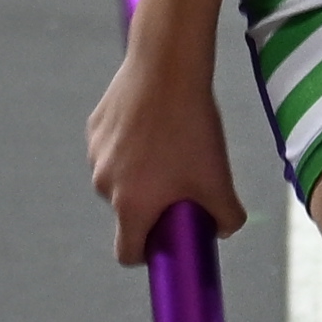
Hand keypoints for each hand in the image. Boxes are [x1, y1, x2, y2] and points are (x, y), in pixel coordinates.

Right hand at [88, 52, 246, 262]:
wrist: (166, 68)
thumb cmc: (192, 129)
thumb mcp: (219, 180)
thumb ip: (227, 218)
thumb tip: (224, 229)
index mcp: (131, 206)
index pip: (127, 253)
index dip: (147, 254)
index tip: (166, 239)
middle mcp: (104, 185)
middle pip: (126, 212)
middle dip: (150, 204)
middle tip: (180, 181)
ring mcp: (95, 154)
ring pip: (118, 178)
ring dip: (139, 173)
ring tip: (169, 146)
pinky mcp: (94, 127)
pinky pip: (112, 149)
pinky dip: (129, 145)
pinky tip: (153, 124)